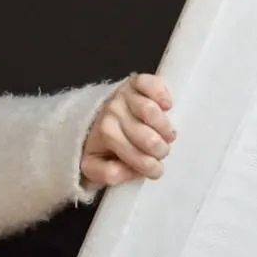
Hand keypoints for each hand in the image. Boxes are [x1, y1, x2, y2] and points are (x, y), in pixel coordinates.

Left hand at [81, 73, 175, 187]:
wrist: (89, 118)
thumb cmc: (100, 145)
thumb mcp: (95, 167)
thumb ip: (109, 174)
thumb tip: (132, 170)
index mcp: (105, 136)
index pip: (135, 156)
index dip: (151, 167)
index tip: (154, 170)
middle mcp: (112, 113)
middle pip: (149, 138)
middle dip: (160, 151)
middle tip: (160, 152)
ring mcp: (123, 95)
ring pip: (152, 112)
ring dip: (165, 129)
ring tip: (166, 135)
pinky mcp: (134, 82)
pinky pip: (153, 84)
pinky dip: (163, 96)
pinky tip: (166, 107)